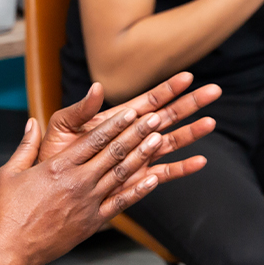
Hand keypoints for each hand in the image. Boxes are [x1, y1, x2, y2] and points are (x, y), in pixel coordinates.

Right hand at [0, 99, 213, 264]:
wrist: (10, 249)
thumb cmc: (7, 212)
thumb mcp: (10, 173)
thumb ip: (26, 145)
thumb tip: (31, 122)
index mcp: (57, 166)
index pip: (93, 139)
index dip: (116, 124)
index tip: (132, 111)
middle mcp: (77, 182)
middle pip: (113, 153)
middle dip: (136, 134)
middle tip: (155, 119)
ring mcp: (87, 203)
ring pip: (121, 174)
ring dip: (142, 156)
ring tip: (159, 140)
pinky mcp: (92, 222)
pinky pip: (120, 203)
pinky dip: (138, 190)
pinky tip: (153, 178)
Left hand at [38, 72, 221, 164]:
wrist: (49, 188)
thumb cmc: (53, 154)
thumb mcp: (63, 126)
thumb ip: (81, 109)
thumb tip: (96, 87)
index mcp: (117, 119)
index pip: (148, 99)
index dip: (169, 88)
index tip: (188, 76)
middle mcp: (132, 136)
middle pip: (168, 116)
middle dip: (191, 104)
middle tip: (215, 91)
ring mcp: (137, 157)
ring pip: (171, 142)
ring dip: (192, 133)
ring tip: (212, 122)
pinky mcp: (136, 179)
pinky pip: (163, 173)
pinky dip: (182, 169)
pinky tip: (200, 162)